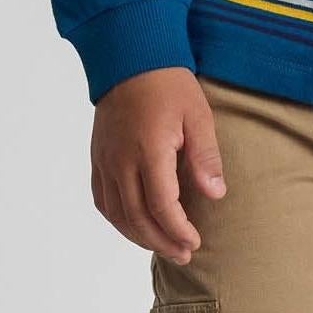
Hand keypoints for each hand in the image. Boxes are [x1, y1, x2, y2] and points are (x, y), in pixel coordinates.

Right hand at [90, 68, 228, 261]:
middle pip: (137, 218)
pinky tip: (134, 227)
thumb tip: (215, 195)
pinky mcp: (97, 158)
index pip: (161, 206)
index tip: (195, 241)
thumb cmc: (168, 85)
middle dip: (161, 242)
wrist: (130, 58)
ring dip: (139, 237)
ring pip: (117, 214)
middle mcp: (121, 161)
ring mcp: (105, 161)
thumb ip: (205, 157)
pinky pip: (102, 200)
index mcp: (149, 151)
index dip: (178, 230)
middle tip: (183, 254)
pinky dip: (118, 220)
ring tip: (163, 247)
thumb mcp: (198, 116)